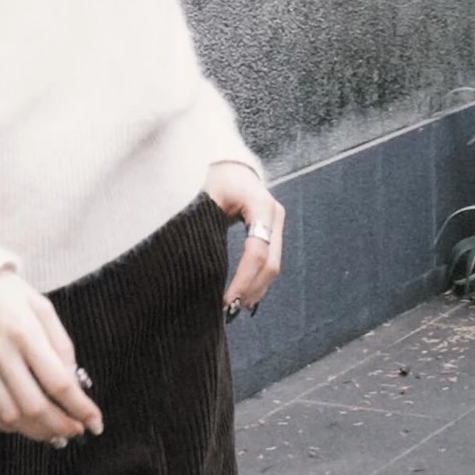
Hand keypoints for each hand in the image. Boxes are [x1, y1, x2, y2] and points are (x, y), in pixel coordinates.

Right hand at [0, 267, 104, 442]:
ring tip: (53, 432)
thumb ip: (61, 345)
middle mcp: (0, 353)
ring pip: (11, 416)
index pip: (58, 383)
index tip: (94, 422)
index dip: (80, 408)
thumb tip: (73, 384)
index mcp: (25, 333)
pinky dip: (9, 427)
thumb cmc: (7, 295)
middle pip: (35, 406)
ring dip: (37, 431)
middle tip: (75, 430)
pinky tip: (24, 424)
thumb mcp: (42, 308)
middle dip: (61, 426)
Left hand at [203, 160, 284, 317]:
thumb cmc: (213, 178)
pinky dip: (258, 279)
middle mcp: (273, 215)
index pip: (256, 252)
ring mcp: (275, 222)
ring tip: (236, 307)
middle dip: (252, 289)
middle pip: (270, 262)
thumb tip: (198, 261)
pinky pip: (269, 259)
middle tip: (231, 310)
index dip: (244, 279)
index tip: (226, 300)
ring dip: (257, 288)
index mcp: (260, 205)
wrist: (228, 164)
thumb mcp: (206, 195)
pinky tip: (246, 295)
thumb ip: (204, 223)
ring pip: (273, 264)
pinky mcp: (272, 229)